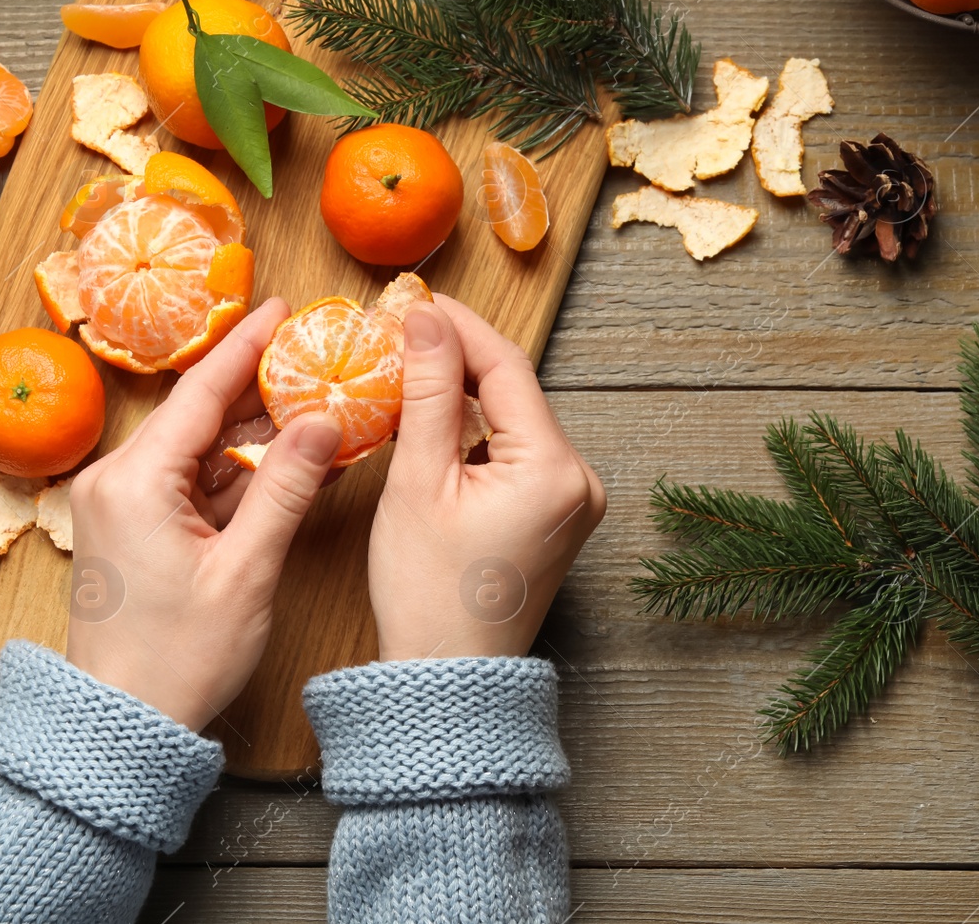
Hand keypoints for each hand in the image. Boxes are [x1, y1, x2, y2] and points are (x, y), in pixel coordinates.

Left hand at [64, 299, 342, 730]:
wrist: (122, 723)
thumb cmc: (178, 658)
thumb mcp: (246, 570)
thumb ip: (285, 488)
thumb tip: (323, 421)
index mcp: (134, 481)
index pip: (199, 392)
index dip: (245, 345)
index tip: (280, 305)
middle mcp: (113, 481)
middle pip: (195, 415)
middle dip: (253, 387)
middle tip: (307, 353)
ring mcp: (117, 505)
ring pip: (193, 450)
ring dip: (245, 433)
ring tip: (306, 404)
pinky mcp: (126, 529)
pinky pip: (184, 483)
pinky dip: (228, 474)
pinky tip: (276, 461)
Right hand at [368, 295, 605, 661]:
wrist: (449, 679)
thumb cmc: (429, 593)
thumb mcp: (419, 483)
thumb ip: (427, 394)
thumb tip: (425, 320)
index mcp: (555, 468)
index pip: (505, 368)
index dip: (458, 325)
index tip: (412, 299)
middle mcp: (580, 479)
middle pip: (512, 391)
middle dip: (456, 357)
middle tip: (399, 328)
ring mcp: (572, 500)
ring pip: (510, 420)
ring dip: (461, 393)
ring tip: (406, 368)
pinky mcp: (554, 516)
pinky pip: (512, 452)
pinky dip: (472, 432)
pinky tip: (430, 420)